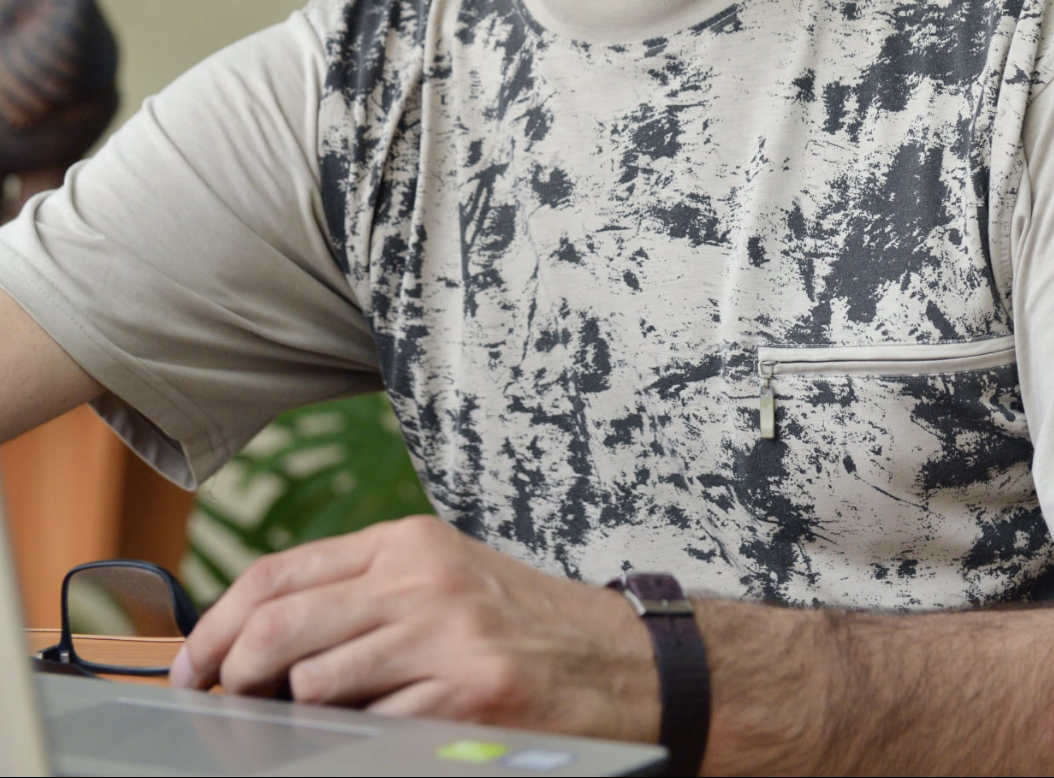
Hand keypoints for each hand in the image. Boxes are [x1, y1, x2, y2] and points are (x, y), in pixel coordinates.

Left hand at [169, 516, 659, 741]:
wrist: (622, 665)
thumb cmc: (520, 628)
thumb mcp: (442, 582)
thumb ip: (363, 596)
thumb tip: (259, 637)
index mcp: (407, 544)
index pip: (279, 573)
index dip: (220, 623)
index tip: (195, 662)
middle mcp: (421, 581)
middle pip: (280, 625)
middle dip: (232, 674)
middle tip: (220, 705)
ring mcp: (444, 638)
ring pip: (313, 683)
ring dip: (297, 717)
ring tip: (312, 728)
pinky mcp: (465, 700)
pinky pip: (370, 731)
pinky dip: (359, 744)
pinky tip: (381, 739)